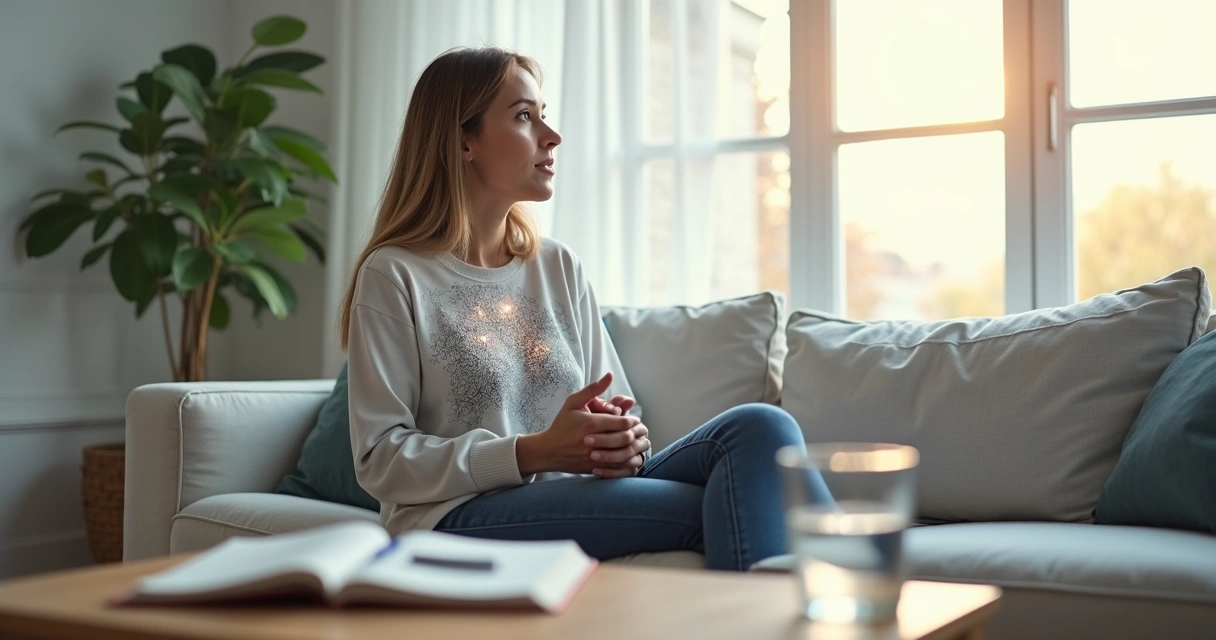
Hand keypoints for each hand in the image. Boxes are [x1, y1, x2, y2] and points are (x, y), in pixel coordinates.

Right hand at [516, 373, 640, 475]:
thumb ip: (593, 389)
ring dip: (632, 447)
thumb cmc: (562, 424)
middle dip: (634, 432)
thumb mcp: (573, 402)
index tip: (633, 418)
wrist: (549, 450)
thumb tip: (610, 375)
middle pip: (625, 438)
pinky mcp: (595, 468)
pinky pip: (617, 468)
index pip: (622, 422)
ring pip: (624, 454)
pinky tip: (626, 454)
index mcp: (591, 423)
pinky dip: (625, 461)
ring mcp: (594, 457)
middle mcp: (594, 441)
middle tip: (636, 429)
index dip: (632, 420)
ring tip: (632, 441)